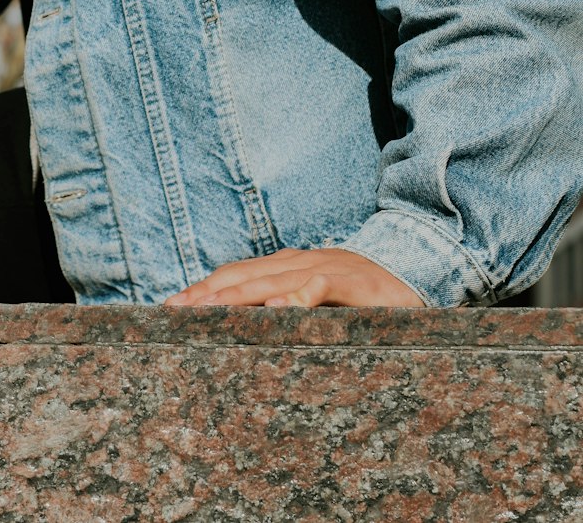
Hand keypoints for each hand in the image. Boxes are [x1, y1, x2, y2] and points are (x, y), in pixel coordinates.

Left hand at [164, 247, 424, 308]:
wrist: (417, 269)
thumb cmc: (366, 297)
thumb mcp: (322, 304)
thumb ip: (292, 310)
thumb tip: (254, 329)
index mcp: (288, 267)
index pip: (236, 275)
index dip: (205, 289)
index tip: (173, 308)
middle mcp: (299, 262)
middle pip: (243, 275)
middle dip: (207, 293)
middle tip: (175, 312)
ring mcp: (324, 267)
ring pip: (272, 279)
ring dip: (237, 295)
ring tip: (207, 311)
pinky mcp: (350, 279)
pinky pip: (318, 287)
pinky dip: (296, 298)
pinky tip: (276, 311)